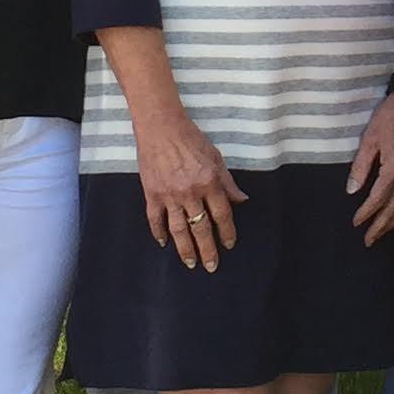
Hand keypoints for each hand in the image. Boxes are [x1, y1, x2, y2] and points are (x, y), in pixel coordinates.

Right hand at [135, 103, 243, 271]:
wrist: (160, 127)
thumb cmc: (190, 138)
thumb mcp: (216, 157)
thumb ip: (228, 182)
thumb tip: (242, 200)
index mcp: (209, 182)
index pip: (222, 215)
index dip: (227, 232)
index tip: (229, 245)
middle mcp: (190, 191)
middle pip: (201, 228)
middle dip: (208, 250)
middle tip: (211, 266)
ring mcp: (169, 194)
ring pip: (179, 229)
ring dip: (185, 249)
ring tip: (190, 263)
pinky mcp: (151, 193)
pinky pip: (155, 219)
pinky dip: (158, 232)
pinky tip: (163, 243)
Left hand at [347, 94, 393, 242]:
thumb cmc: (391, 116)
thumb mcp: (370, 138)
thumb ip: (361, 166)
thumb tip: (352, 190)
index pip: (378, 199)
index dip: (365, 213)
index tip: (355, 223)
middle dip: (380, 226)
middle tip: (368, 241)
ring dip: (392, 222)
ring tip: (381, 233)